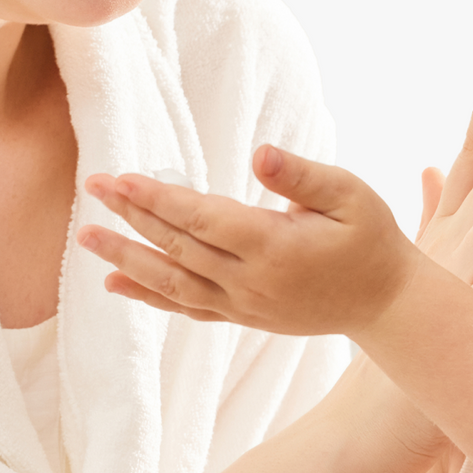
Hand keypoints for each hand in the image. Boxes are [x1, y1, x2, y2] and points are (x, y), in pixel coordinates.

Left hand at [78, 150, 420, 338]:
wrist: (387, 303)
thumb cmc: (372, 240)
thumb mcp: (351, 195)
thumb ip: (303, 176)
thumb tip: (260, 154)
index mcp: (274, 246)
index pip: (201, 218)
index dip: (157, 198)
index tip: (120, 178)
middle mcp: (251, 282)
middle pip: (178, 246)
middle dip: (131, 216)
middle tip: (91, 188)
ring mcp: (245, 305)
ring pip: (173, 282)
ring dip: (127, 258)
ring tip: (85, 239)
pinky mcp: (246, 317)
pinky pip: (188, 308)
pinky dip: (150, 296)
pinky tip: (118, 283)